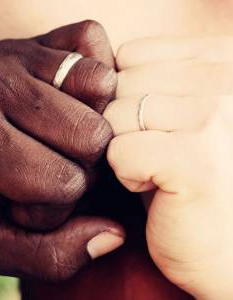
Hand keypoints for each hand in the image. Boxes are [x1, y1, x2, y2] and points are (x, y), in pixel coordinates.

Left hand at [0, 20, 123, 280]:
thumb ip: (51, 255)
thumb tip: (113, 236)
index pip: (64, 183)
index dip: (54, 205)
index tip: (26, 199)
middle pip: (92, 135)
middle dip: (79, 164)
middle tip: (47, 166)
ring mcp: (14, 53)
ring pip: (101, 88)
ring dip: (89, 121)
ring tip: (59, 134)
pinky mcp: (33, 37)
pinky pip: (92, 42)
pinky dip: (93, 75)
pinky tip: (69, 99)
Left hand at [105, 37, 232, 298]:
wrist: (224, 242)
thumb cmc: (192, 174)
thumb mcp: (173, 114)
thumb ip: (148, 82)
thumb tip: (99, 69)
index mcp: (219, 59)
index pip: (131, 54)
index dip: (126, 93)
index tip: (151, 124)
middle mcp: (223, 78)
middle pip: (119, 83)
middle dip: (123, 123)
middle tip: (154, 152)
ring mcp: (212, 116)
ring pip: (113, 116)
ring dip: (123, 148)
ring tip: (157, 169)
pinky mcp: (195, 158)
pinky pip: (119, 151)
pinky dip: (126, 175)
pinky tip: (158, 189)